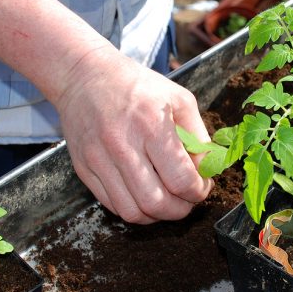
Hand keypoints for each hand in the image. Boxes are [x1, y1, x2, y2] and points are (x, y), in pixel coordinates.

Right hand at [55, 46, 212, 223]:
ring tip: (167, 200)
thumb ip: (198, 136)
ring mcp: (99, 160)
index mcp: (151, 125)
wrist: (84, 75)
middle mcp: (122, 145)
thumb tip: (208, 171)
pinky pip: (112, 205)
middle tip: (187, 199)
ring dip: (157, 215)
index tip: (202, 186)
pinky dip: (134, 209)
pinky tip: (144, 195)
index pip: (181, 179)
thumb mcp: (178, 99)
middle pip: (156, 203)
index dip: (198, 191)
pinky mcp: (84, 169)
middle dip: (181, 210)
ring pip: (133, 212)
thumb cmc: (136, 85)